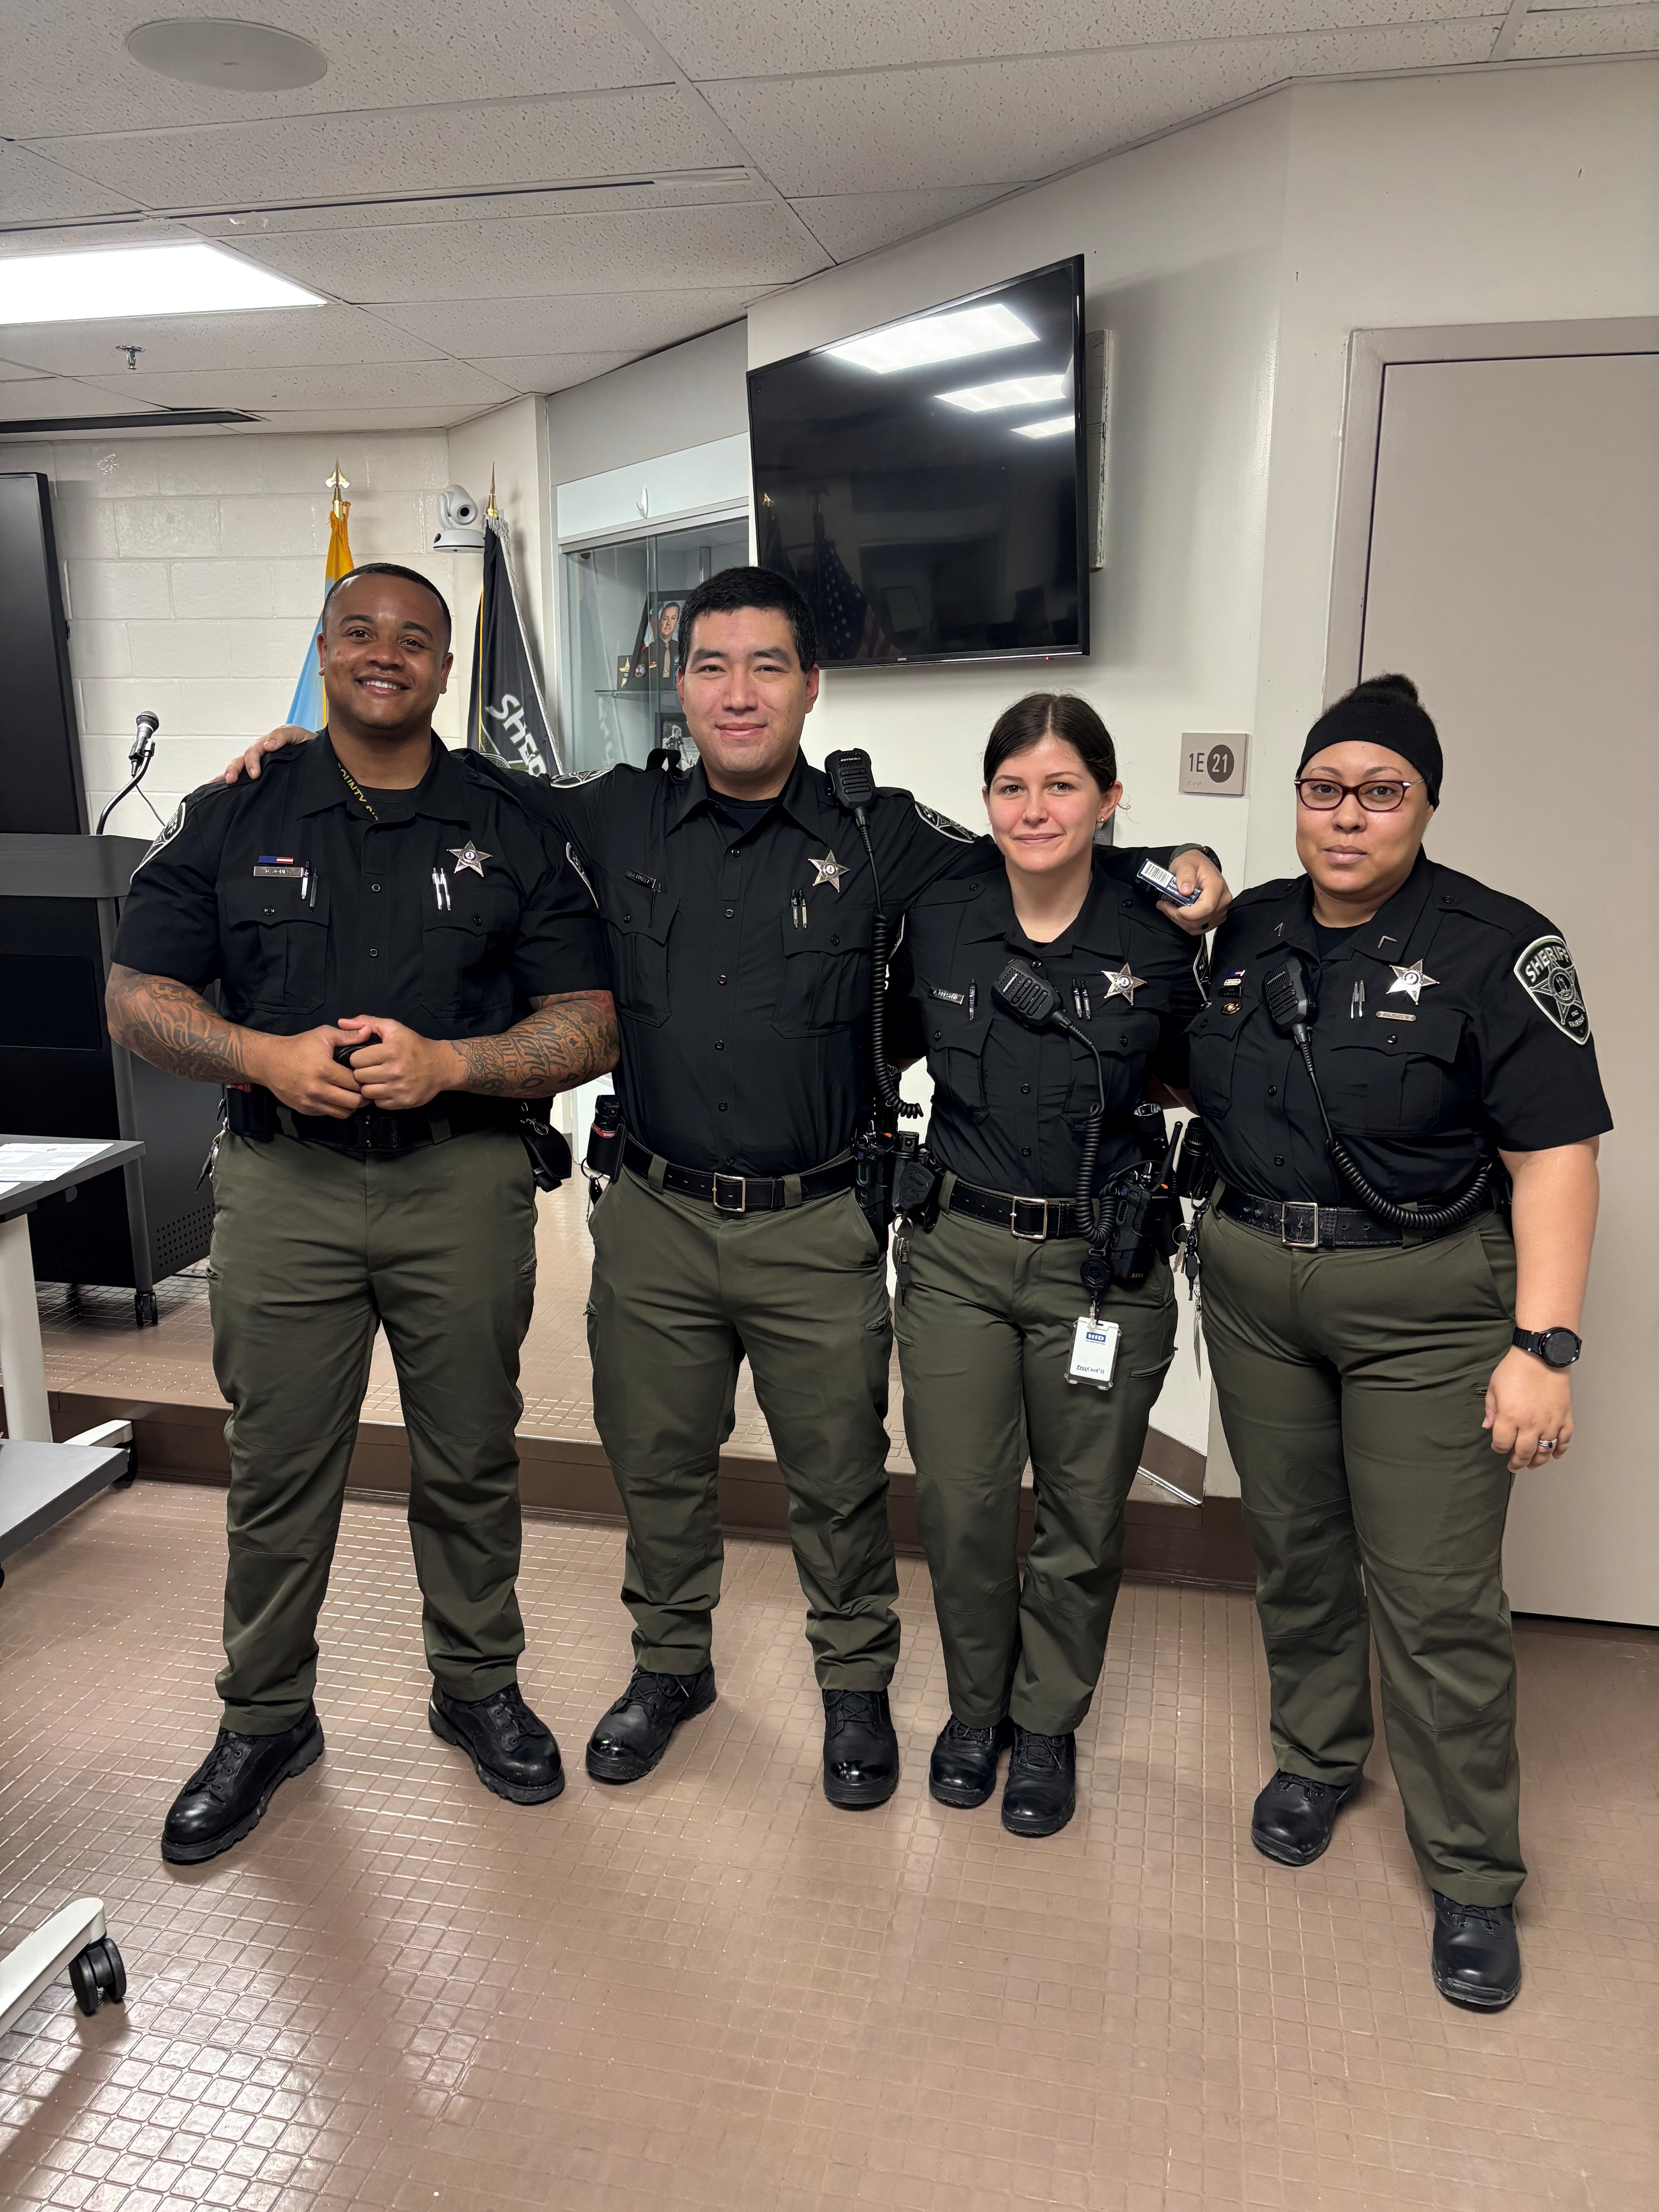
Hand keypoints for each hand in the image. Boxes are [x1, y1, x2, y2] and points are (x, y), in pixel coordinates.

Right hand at [223, 724, 313, 784]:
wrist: (318, 753)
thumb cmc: (305, 742)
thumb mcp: (296, 733)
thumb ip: (282, 735)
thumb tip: (267, 745)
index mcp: (267, 744)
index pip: (254, 751)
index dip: (252, 762)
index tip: (254, 774)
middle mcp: (261, 754)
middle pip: (242, 760)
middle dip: (235, 769)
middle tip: (231, 780)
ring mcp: (261, 764)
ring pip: (240, 768)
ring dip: (229, 774)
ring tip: (219, 784)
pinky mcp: (264, 775)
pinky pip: (246, 777)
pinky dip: (232, 781)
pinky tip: (220, 788)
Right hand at [244, 1025, 362, 1117]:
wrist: (269, 1061)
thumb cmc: (298, 1046)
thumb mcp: (323, 1035)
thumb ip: (348, 1035)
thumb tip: (369, 1031)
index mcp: (324, 1070)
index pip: (355, 1083)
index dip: (364, 1081)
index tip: (366, 1077)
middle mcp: (317, 1089)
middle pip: (352, 1102)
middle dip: (363, 1097)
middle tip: (365, 1090)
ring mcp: (310, 1102)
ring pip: (342, 1113)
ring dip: (351, 1106)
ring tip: (353, 1095)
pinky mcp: (304, 1109)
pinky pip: (328, 1114)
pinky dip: (336, 1108)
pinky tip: (337, 1098)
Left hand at [337, 1015, 460, 1109]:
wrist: (440, 1066)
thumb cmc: (414, 1045)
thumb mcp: (393, 1028)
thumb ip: (366, 1022)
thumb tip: (341, 1022)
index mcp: (391, 1051)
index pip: (356, 1060)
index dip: (358, 1058)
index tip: (366, 1057)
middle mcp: (395, 1071)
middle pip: (359, 1077)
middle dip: (362, 1072)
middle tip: (371, 1068)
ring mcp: (399, 1089)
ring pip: (366, 1092)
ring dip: (369, 1086)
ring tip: (377, 1079)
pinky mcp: (403, 1102)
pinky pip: (379, 1103)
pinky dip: (380, 1097)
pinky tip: (386, 1088)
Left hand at [1161, 852, 1230, 935]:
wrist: (1198, 865)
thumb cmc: (1194, 864)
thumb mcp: (1185, 863)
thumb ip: (1185, 875)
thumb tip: (1185, 889)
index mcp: (1217, 886)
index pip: (1206, 907)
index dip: (1187, 913)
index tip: (1171, 906)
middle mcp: (1222, 900)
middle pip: (1200, 919)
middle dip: (1177, 916)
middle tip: (1164, 905)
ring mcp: (1220, 910)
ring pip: (1198, 926)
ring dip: (1179, 920)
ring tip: (1168, 907)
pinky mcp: (1215, 917)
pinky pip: (1199, 928)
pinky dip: (1185, 923)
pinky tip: (1177, 913)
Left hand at [1483, 1346, 1573, 1471]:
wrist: (1541, 1355)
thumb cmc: (1515, 1369)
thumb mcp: (1494, 1387)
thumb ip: (1491, 1410)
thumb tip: (1487, 1426)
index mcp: (1510, 1417)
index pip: (1502, 1444)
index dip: (1498, 1448)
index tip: (1497, 1446)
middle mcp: (1530, 1424)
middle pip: (1524, 1453)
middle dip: (1517, 1462)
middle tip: (1514, 1465)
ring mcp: (1550, 1422)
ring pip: (1545, 1451)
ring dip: (1538, 1461)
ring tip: (1531, 1463)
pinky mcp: (1564, 1417)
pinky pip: (1565, 1439)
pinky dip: (1560, 1449)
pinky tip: (1554, 1455)